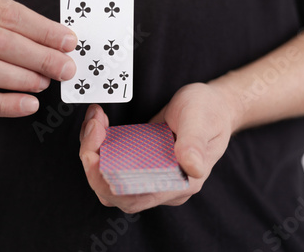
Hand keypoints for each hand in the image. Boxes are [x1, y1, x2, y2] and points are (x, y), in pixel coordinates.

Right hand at [0, 0, 76, 116]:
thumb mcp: (10, 22)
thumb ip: (35, 31)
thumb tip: (67, 46)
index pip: (11, 14)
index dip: (43, 30)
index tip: (70, 43)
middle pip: (0, 42)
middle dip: (39, 57)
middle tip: (65, 69)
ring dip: (21, 79)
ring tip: (45, 83)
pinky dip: (5, 105)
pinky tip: (29, 104)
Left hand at [79, 83, 237, 212]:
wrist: (211, 106)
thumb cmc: (209, 113)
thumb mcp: (201, 119)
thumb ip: (194, 143)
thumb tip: (191, 167)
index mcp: (180, 183)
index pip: (134, 199)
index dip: (107, 182)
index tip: (95, 153)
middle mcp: (162, 185)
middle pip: (113, 192)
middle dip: (92, 164)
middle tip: (93, 128)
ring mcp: (149, 175)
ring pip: (107, 180)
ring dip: (92, 152)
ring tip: (94, 121)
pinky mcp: (140, 162)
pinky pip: (111, 163)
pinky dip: (98, 145)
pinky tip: (98, 123)